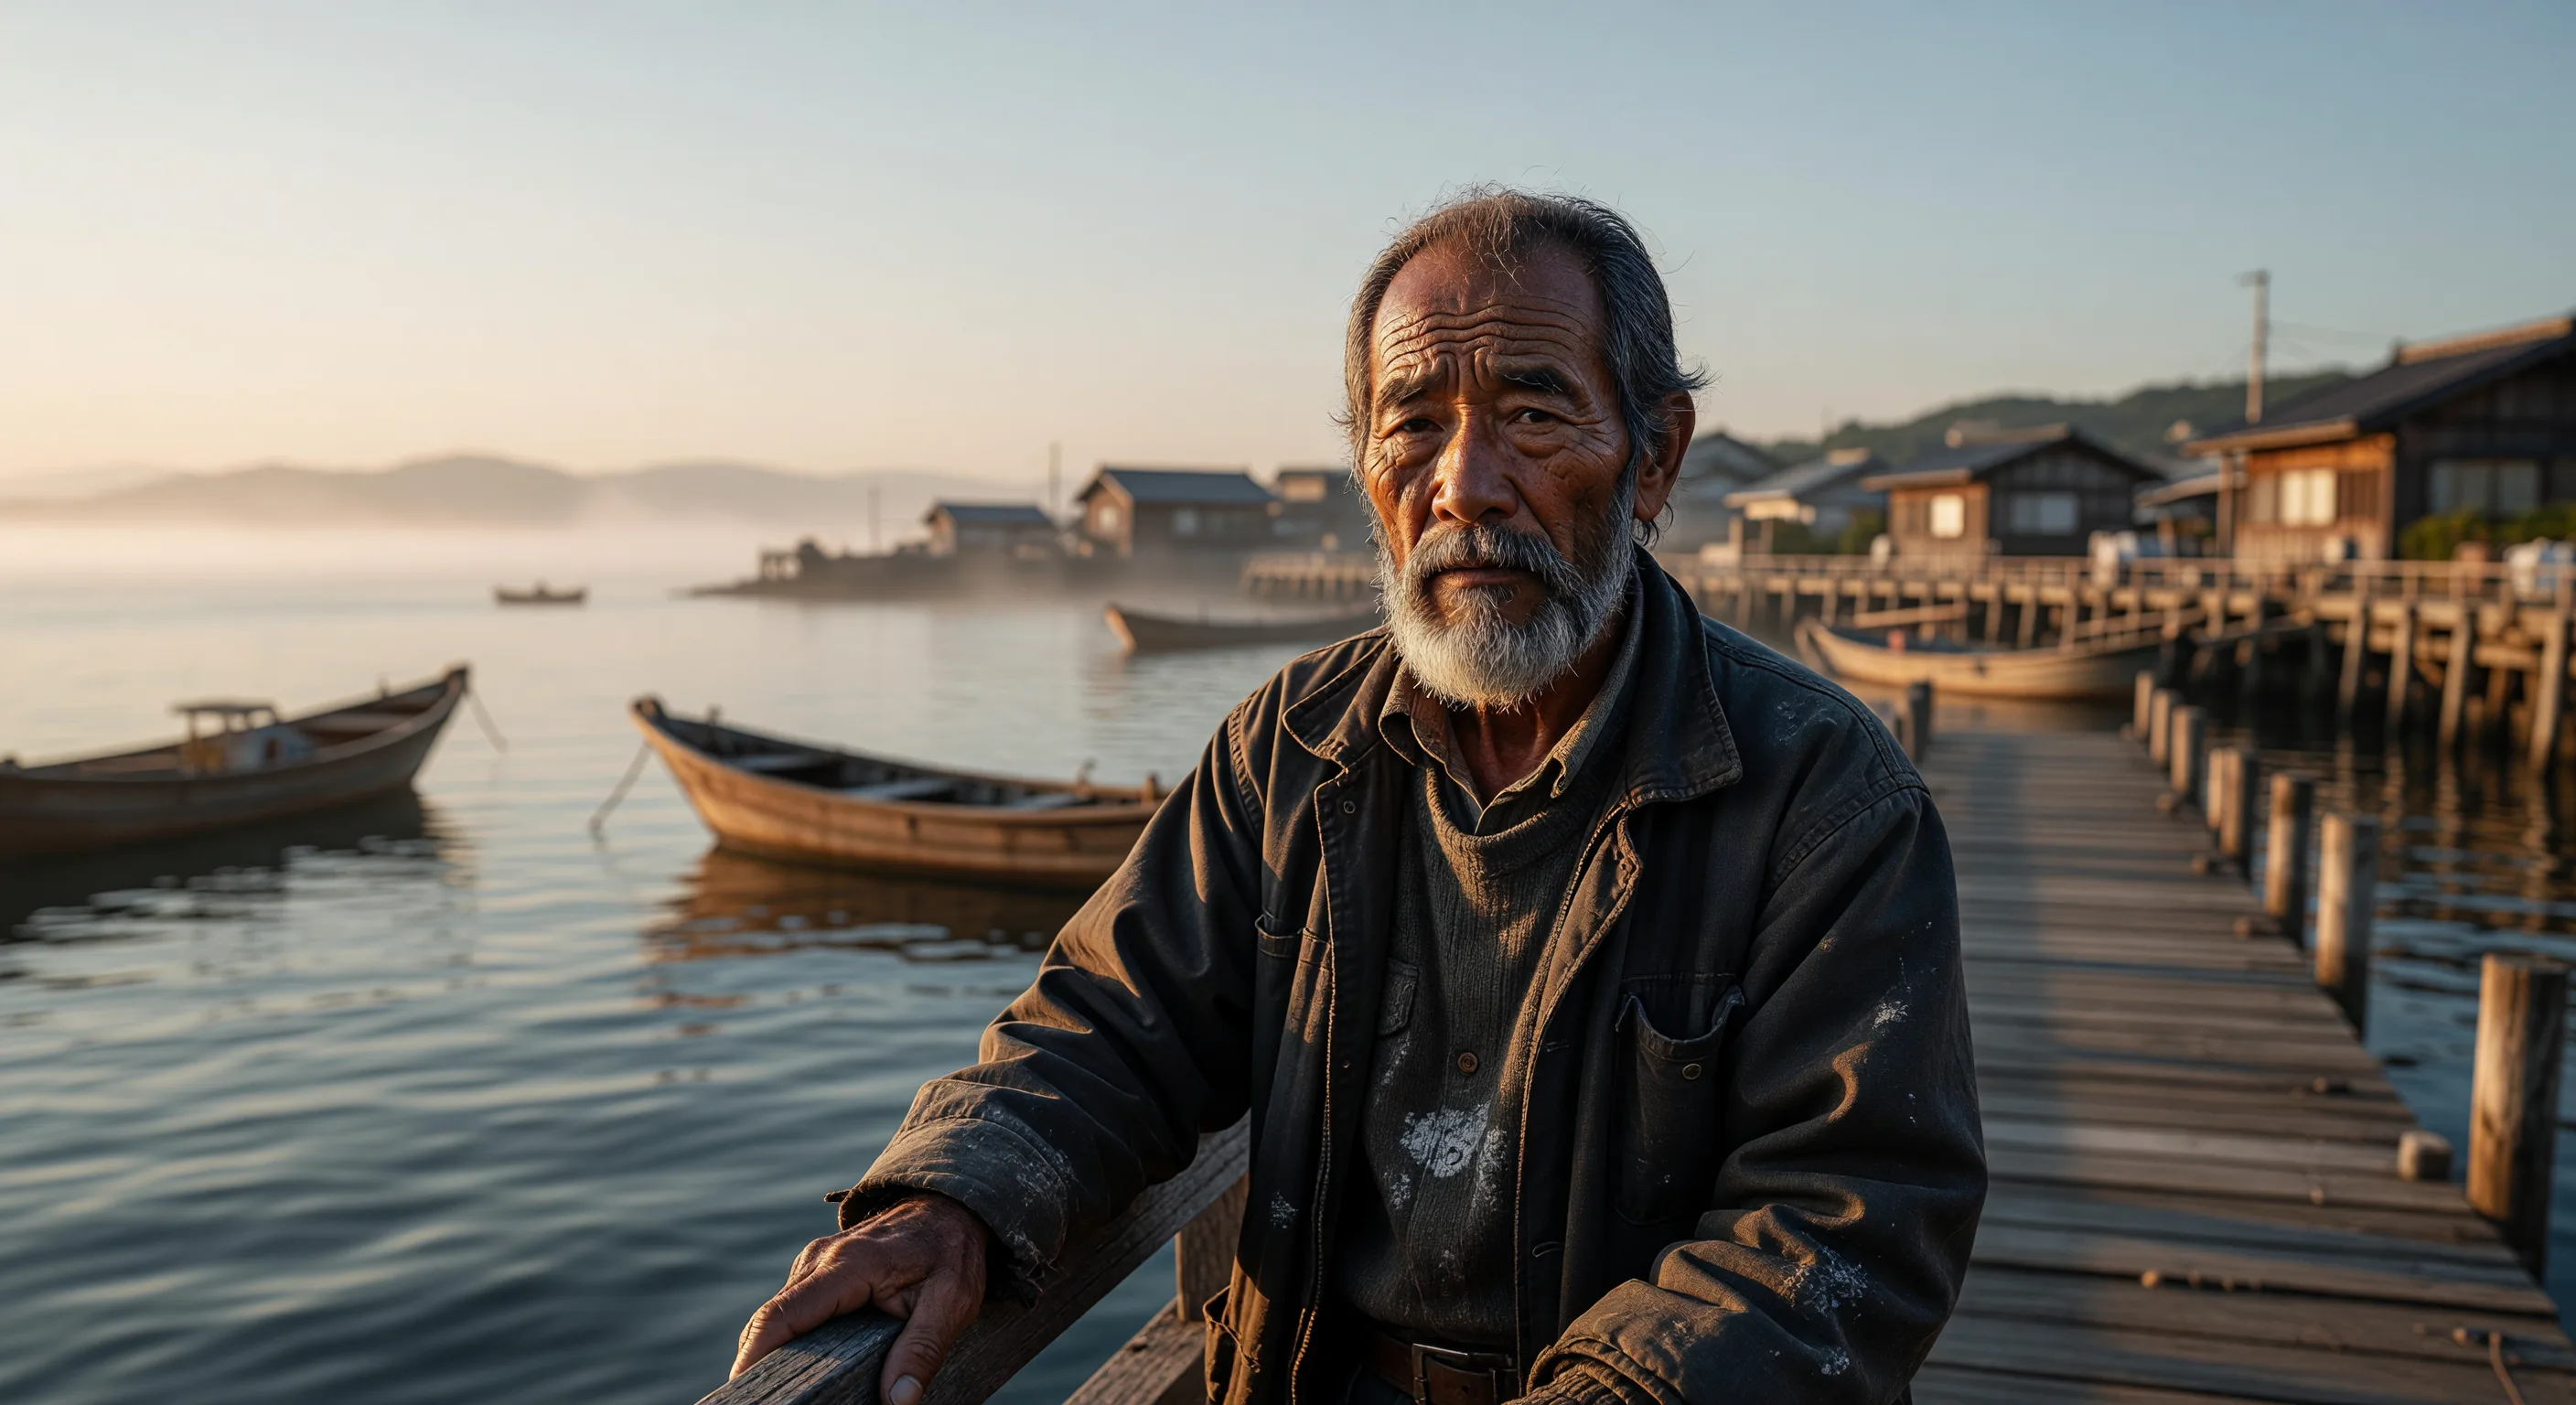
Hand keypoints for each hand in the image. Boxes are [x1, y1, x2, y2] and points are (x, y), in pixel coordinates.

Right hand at [731, 1191, 990, 1403]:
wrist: (950, 1207)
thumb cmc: (951, 1252)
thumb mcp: (952, 1299)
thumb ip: (924, 1348)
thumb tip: (899, 1400)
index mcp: (849, 1265)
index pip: (784, 1313)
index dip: (756, 1355)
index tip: (743, 1388)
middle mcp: (820, 1259)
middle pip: (771, 1318)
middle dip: (759, 1363)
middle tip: (767, 1401)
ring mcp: (814, 1262)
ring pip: (778, 1315)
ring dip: (775, 1353)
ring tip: (785, 1393)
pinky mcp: (816, 1270)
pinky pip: (791, 1309)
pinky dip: (788, 1339)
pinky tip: (800, 1369)